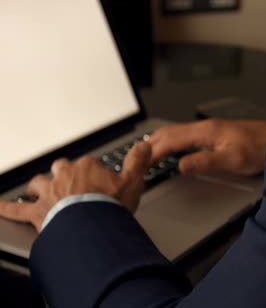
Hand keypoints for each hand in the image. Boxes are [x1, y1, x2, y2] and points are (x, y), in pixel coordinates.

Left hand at [0, 142, 151, 231]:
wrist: (93, 226)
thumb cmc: (111, 205)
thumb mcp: (133, 181)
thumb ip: (137, 161)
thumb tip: (144, 144)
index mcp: (86, 166)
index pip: (89, 163)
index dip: (94, 173)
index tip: (101, 183)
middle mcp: (64, 175)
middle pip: (60, 168)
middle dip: (63, 174)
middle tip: (70, 183)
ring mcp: (49, 192)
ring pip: (38, 183)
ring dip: (39, 186)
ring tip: (39, 191)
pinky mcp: (37, 211)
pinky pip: (17, 208)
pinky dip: (7, 207)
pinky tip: (0, 206)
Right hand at [150, 119, 265, 176]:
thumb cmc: (258, 149)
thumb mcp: (232, 160)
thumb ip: (205, 162)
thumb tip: (180, 165)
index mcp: (205, 131)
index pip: (171, 140)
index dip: (153, 152)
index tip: (140, 163)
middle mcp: (204, 127)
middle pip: (169, 132)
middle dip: (151, 145)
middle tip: (137, 160)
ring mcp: (209, 129)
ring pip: (176, 132)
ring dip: (160, 142)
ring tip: (147, 153)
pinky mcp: (214, 133)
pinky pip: (185, 135)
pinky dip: (171, 142)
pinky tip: (172, 149)